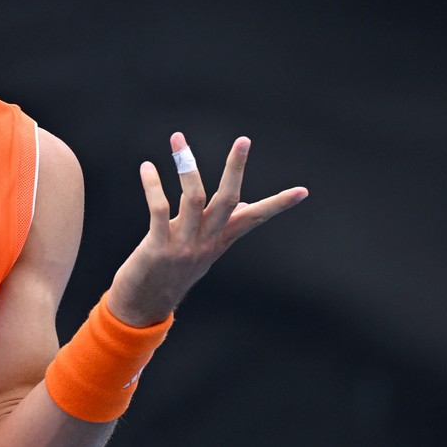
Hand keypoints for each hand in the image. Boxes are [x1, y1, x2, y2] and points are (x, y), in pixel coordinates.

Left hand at [107, 132, 308, 326]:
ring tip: (177, 139)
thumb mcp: (202, 251)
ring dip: (187, 166)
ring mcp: (183, 245)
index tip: (303, 191)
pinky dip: (153, 186)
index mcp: (219, 241)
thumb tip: (246, 204)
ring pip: (194, 199)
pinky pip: (159, 210)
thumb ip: (221, 227)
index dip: (278, 204)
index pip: (255, 218)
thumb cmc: (170, 272)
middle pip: (229, 200)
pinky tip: (147, 167)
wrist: (143, 307)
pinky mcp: (158, 247)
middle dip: (236, 169)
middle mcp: (205, 242)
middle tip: (244, 140)